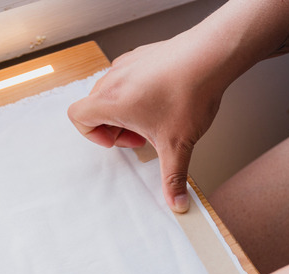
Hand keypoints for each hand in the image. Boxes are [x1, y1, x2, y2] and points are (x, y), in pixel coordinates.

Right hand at [68, 35, 227, 212]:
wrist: (211, 56)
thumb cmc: (189, 94)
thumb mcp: (178, 145)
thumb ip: (173, 178)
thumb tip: (176, 204)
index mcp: (111, 101)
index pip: (77, 117)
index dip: (93, 134)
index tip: (119, 141)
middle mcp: (113, 79)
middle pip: (96, 107)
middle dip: (116, 127)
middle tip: (143, 135)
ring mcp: (127, 64)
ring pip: (113, 91)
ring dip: (127, 109)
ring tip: (155, 118)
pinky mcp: (141, 55)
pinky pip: (129, 77)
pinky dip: (138, 91)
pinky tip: (165, 99)